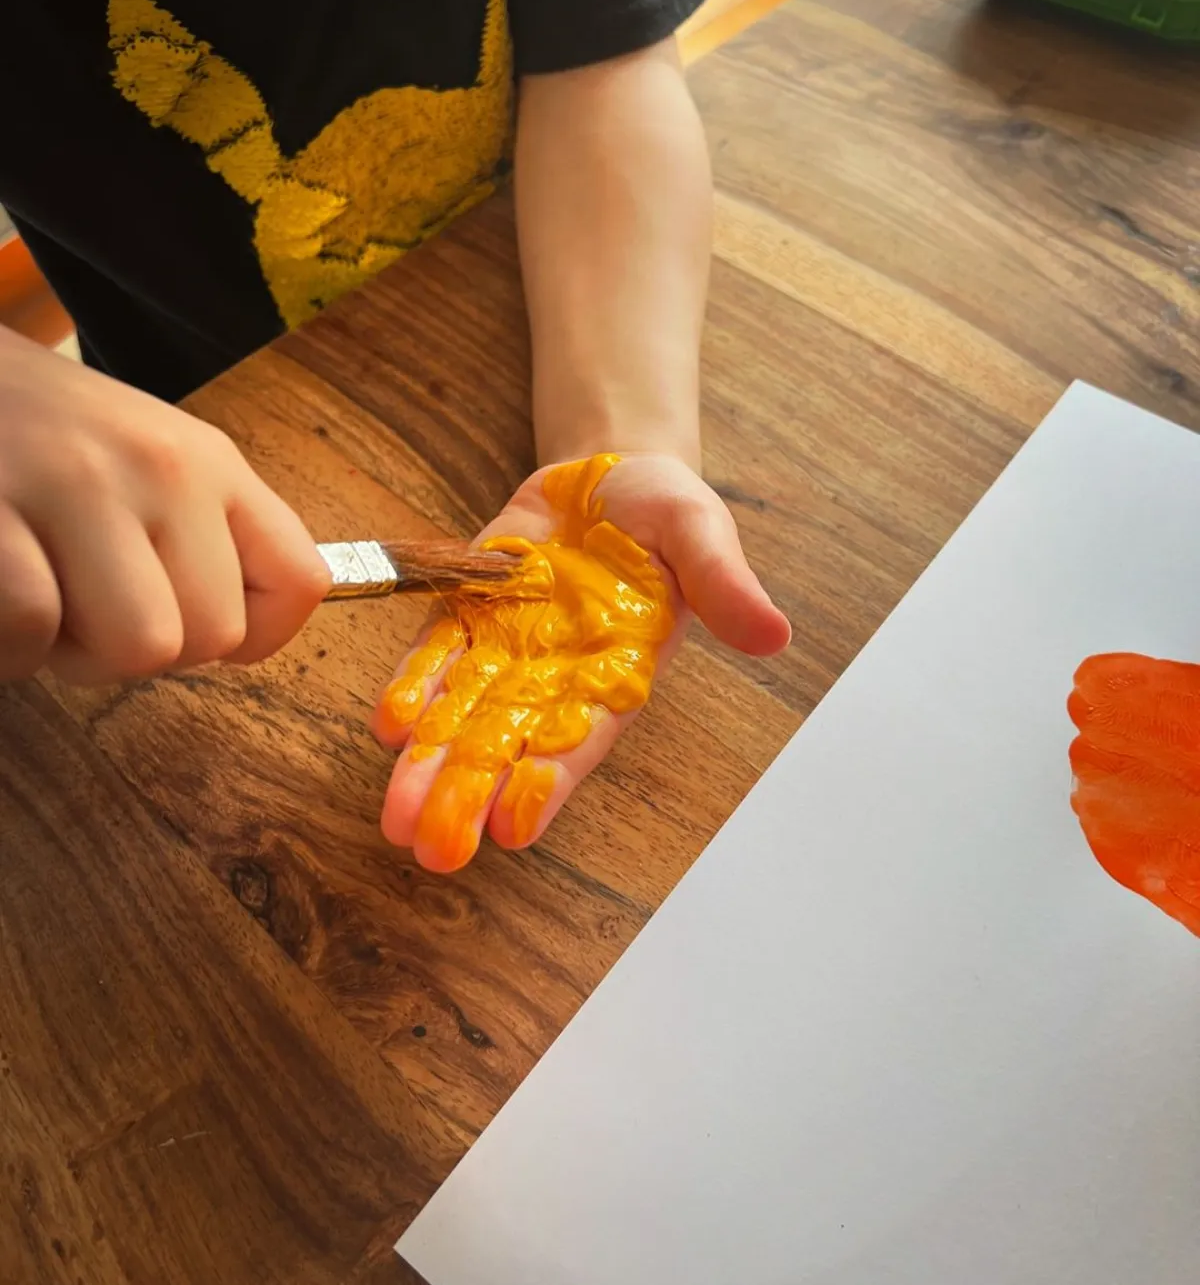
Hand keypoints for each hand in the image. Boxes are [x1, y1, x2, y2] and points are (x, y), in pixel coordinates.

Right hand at [0, 328, 328, 684]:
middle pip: (212, 635)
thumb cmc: (30, 437)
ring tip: (35, 590)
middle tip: (80, 601)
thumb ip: (198, 537)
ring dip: (72, 653)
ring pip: (140, 648)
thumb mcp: (140, 460)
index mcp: (208, 461)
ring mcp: (79, 482)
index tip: (189, 626)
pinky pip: (34, 629)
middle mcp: (162, 466)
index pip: (299, 581)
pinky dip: (9, 646)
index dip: (252, 636)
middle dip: (141, 649)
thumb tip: (238, 640)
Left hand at [373, 452, 789, 870]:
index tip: (512, 828)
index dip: (547, 780)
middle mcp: (558, 674)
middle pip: (508, 742)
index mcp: (620, 671)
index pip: (581, 736)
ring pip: (462, 712)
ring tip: (395, 815)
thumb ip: (725, 585)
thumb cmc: (666, 513)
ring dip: (429, 762)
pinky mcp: (471, 608)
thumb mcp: (703, 534)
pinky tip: (387, 724)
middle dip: (469, 794)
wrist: (610, 473)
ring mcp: (510, 645)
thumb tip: (776, 634)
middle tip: (431, 849)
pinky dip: (414, 686)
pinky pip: (438, 652)